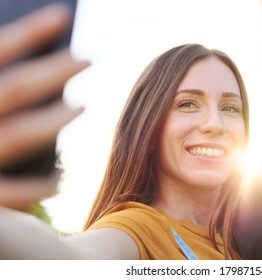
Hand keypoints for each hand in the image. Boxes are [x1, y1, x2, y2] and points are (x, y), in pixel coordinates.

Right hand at [0, 4, 89, 209]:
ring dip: (55, 120)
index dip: (29, 32)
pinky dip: (44, 184)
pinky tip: (65, 174)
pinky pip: (16, 192)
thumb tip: (33, 61)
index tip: (64, 15)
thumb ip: (3, 89)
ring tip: (81, 105)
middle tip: (87, 59)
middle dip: (54, 71)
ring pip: (19, 135)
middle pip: (15, 89)